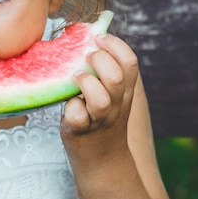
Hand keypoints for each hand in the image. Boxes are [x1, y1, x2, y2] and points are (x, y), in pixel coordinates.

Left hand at [61, 34, 138, 158]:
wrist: (103, 162)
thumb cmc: (100, 120)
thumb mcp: (111, 96)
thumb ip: (103, 73)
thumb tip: (84, 36)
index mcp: (124, 92)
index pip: (130, 62)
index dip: (115, 45)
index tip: (98, 38)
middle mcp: (115, 105)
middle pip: (116, 76)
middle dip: (99, 60)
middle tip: (85, 57)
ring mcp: (98, 119)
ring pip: (100, 99)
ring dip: (85, 82)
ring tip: (76, 76)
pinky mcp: (79, 131)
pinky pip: (77, 117)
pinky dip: (70, 107)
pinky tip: (68, 104)